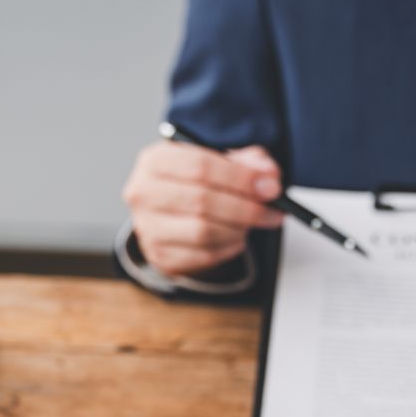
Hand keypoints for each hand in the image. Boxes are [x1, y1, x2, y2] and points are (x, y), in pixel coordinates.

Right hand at [123, 140, 283, 277]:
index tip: (270, 187)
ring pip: (203, 231)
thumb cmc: (198, 183)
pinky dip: (229, 248)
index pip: (200, 166)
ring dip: (238, 229)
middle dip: (246, 207)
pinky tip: (236, 237)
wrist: (172, 213)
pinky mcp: (161, 256)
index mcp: (155, 160)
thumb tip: (268, 176)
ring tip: (252, 223)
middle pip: (202, 201)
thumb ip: (248, 163)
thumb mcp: (222, 162)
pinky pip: (204, 256)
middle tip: (272, 211)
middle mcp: (143, 193)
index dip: (240, 178)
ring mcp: (148, 228)